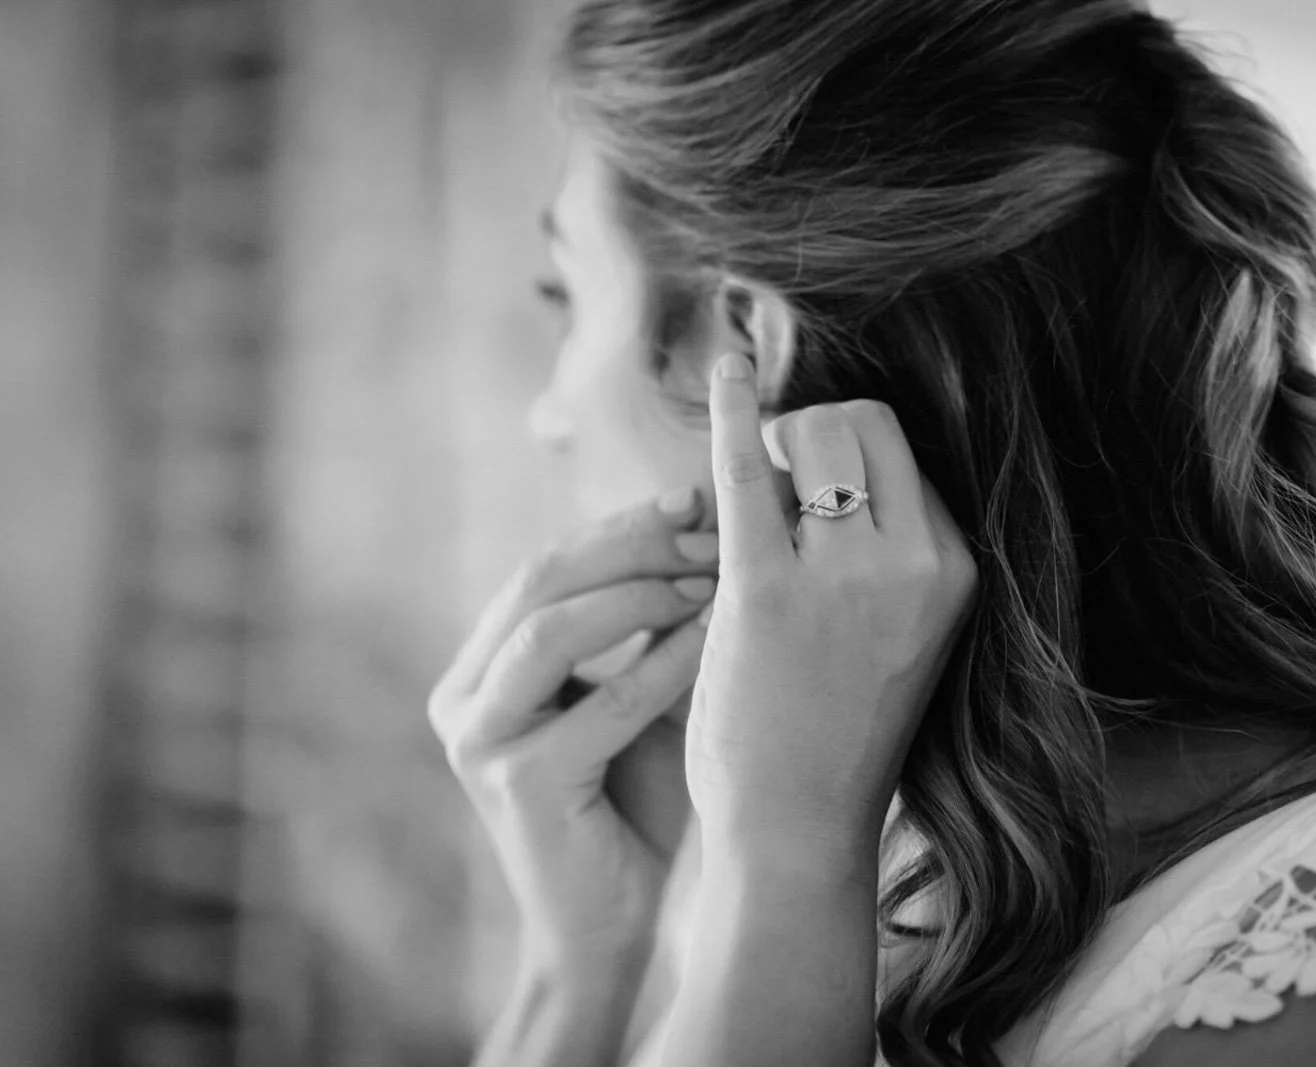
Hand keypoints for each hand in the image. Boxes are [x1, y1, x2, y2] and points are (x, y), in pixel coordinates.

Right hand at [428, 492, 717, 972]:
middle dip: (630, 544)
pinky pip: (600, 701)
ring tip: (713, 572)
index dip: (618, 527)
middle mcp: (461, 698)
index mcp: (480, 671)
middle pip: (539, 581)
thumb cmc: (635, 812)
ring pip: (551, 628)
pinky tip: (716, 636)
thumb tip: (704, 523)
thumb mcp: (639, 699)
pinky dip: (663, 661)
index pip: (545, 569)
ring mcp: (479, 742)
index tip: (693, 498)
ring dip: (640, 591)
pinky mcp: (517, 785)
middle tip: (708, 522)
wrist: (613, 933)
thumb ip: (648, 627)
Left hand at [686, 353, 978, 867]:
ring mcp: (846, 577)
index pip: (903, 451)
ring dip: (767, 451)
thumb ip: (884, 548)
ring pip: (808, 436)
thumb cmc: (837, 731)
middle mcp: (916, 564)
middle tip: (770, 490)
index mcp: (956, 571)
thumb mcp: (899, 630)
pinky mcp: (769, 593)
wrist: (798, 832)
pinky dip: (730, 412)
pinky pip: (743, 470)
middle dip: (808, 435)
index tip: (804, 489)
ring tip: (746, 513)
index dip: (843, 452)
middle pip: (862, 425)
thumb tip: (825, 442)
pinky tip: (723, 370)